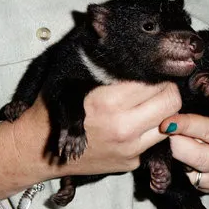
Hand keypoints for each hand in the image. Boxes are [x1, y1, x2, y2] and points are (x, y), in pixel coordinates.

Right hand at [14, 81, 181, 177]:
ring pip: (170, 124)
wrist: (36, 151)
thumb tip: (129, 45)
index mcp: (108, 101)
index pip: (155, 82)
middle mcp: (123, 127)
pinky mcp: (131, 163)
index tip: (151, 73)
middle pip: (172, 102)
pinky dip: (149, 133)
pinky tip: (134, 126)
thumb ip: (105, 67)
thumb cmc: (53, 111)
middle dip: (167, 92)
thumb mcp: (72, 79)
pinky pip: (154, 143)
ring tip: (147, 107)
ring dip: (163, 114)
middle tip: (158, 88)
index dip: (156, 74)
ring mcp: (130, 149)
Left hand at [160, 114, 208, 200]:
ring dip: (177, 153)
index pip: (206, 130)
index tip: (166, 121)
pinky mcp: (208, 190)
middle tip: (167, 130)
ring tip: (182, 142)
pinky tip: (190, 157)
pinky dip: (183, 165)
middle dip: (173, 141)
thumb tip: (179, 113)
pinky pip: (187, 176)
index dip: (183, 125)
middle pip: (190, 153)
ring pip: (184, 167)